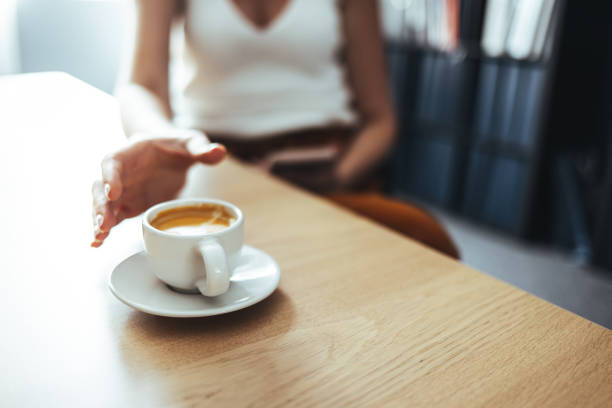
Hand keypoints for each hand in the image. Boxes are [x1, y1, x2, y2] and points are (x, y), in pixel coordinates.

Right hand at [91, 129, 225, 246]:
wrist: (170, 152)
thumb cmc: (177, 144)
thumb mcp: (190, 141)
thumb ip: (201, 148)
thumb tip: (219, 152)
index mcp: (131, 152)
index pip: (113, 161)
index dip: (110, 177)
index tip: (112, 192)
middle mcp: (121, 172)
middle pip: (100, 187)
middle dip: (100, 205)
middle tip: (105, 223)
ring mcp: (123, 190)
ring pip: (103, 206)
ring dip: (100, 221)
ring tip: (99, 238)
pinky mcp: (128, 205)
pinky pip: (113, 218)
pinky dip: (105, 230)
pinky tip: (98, 243)